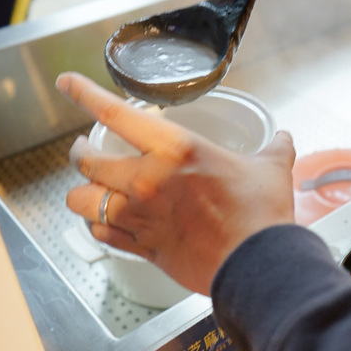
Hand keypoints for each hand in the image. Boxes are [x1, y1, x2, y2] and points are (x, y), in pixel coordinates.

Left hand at [56, 72, 295, 295]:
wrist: (258, 265)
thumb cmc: (261, 215)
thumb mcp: (271, 169)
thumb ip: (273, 149)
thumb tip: (283, 139)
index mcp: (175, 149)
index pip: (114, 113)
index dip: (83, 94)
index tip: (68, 85)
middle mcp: (147, 180)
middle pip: (87, 161)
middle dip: (79, 153)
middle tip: (85, 151)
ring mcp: (141, 216)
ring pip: (82, 201)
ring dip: (82, 193)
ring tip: (90, 190)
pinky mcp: (143, 247)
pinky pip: (101, 233)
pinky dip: (98, 226)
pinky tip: (105, 223)